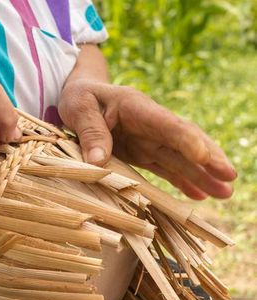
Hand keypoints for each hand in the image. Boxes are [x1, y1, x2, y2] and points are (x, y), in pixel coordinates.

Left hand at [58, 79, 235, 199]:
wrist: (81, 96)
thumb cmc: (80, 98)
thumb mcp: (78, 108)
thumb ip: (90, 131)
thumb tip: (99, 161)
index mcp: (135, 106)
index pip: (165, 122)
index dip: (184, 139)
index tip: (203, 156)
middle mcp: (148, 123)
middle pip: (182, 140)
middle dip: (207, 158)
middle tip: (230, 177)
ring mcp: (148, 139)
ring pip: (179, 156)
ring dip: (201, 174)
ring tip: (225, 193)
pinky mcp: (142, 153)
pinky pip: (165, 167)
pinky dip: (182, 180)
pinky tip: (200, 194)